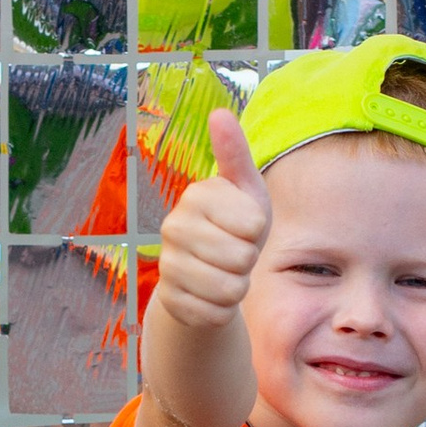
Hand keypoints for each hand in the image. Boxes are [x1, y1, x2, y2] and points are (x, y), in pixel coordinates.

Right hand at [152, 108, 270, 333]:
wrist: (207, 271)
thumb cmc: (234, 223)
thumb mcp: (245, 189)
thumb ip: (235, 154)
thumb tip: (219, 113)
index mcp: (196, 196)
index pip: (254, 226)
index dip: (258, 231)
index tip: (243, 226)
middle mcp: (173, 227)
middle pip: (242, 259)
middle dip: (248, 261)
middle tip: (235, 252)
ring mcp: (167, 265)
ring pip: (229, 290)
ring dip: (237, 287)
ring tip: (225, 272)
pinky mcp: (168, 300)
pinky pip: (214, 314)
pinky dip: (222, 309)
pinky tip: (211, 295)